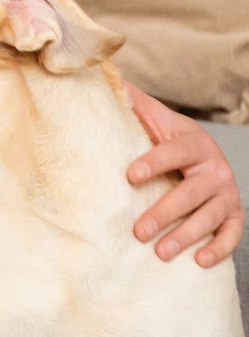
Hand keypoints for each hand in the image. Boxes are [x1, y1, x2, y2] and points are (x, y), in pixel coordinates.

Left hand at [125, 80, 243, 267]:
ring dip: (187, 235)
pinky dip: (220, 248)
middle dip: (165, 213)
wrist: (201, 158)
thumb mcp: (154, 120)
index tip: (130, 175)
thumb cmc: (167, 141)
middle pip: (191, 193)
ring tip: (161, 252)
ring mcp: (226, 194)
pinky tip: (200, 261)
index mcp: (194, 143)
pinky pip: (232, 233)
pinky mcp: (233, 215)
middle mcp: (215, 169)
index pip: (175, 152)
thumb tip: (104, 76)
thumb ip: (133, 104)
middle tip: (138, 231)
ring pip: (210, 216)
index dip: (154, 162)